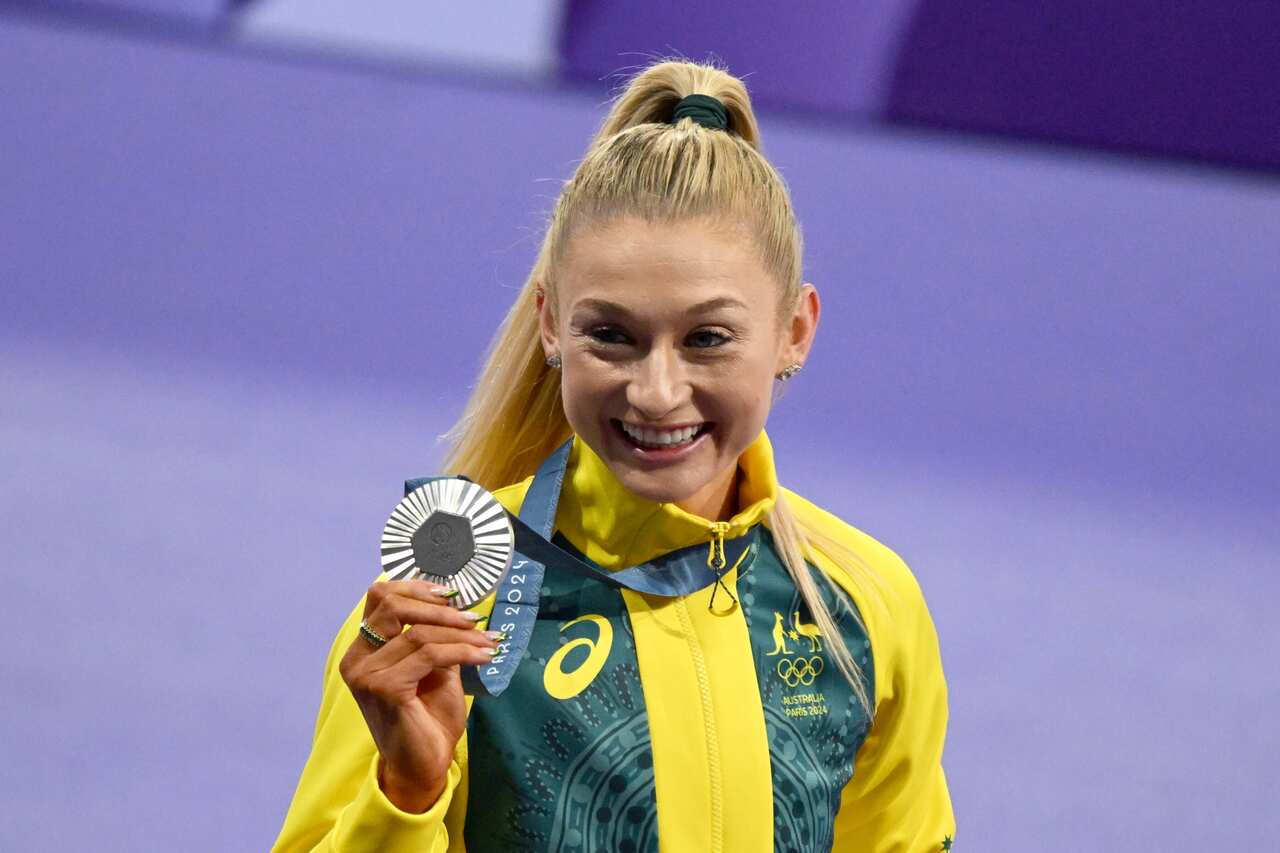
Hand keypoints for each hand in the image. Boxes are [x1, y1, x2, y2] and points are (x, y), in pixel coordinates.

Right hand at [338, 580, 499, 812]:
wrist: (424, 765)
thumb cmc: (428, 718)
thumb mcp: (435, 668)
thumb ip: (435, 637)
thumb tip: (458, 603)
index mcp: (363, 650)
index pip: (380, 597)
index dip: (416, 587)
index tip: (452, 594)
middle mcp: (357, 659)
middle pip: (392, 605)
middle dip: (439, 607)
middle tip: (473, 618)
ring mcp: (366, 674)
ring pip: (419, 632)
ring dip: (461, 633)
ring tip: (488, 640)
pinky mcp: (384, 688)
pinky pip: (430, 655)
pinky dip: (462, 651)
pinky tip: (483, 656)